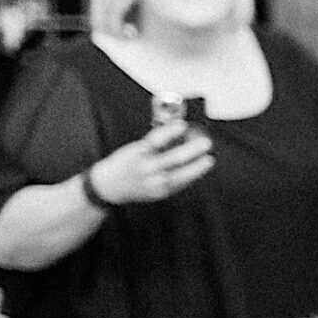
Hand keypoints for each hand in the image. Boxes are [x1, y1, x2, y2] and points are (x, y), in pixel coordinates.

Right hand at [87, 120, 213, 207]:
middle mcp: (146, 168)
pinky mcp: (160, 193)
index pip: (156, 140)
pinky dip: (191, 177)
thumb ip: (157, 143)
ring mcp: (154, 182)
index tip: (182, 125)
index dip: (170, 132)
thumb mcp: (136, 148)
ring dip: (196, 168)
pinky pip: (179, 185)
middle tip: (205, 143)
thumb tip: (180, 132)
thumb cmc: (126, 162)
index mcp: (138, 152)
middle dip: (191, 151)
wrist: (109, 185)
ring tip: (208, 160)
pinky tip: (200, 171)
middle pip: (171, 159)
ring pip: (179, 175)